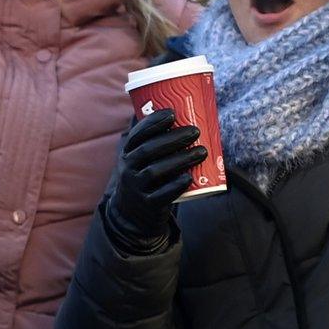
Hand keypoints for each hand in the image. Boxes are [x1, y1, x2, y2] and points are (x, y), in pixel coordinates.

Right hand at [104, 109, 204, 253]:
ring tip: (202, 151)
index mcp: (127, 154)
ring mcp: (136, 188)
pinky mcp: (148, 205)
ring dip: (180, 159)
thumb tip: (186, 120)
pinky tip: (189, 177)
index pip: (137, 135)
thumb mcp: (140, 162)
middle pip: (148, 150)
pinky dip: (175, 185)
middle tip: (195, 131)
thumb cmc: (145, 179)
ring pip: (155, 171)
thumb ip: (156, 146)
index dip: (153, 123)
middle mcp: (127, 169)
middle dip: (173, 138)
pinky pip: (161, 194)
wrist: (132, 215)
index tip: (172, 113)